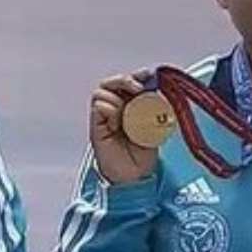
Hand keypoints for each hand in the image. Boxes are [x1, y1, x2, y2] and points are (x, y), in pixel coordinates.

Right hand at [90, 70, 159, 184]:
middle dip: (125, 80)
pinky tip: (117, 124)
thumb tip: (155, 88)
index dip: (138, 75)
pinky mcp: (96, 126)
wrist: (135, 177)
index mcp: (130, 105)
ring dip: (117, 99)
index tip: (149, 75)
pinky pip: (98, 106)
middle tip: (138, 88)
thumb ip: (154, 106)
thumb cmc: (144, 154)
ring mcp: (103, 117)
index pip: (129, 81)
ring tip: (128, 115)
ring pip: (102, 91)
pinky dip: (110, 110)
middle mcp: (114, 108)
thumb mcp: (156, 125)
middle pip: (111, 81)